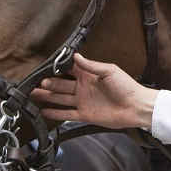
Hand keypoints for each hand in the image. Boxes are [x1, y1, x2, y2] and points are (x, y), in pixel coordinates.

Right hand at [30, 55, 156, 129]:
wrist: (136, 106)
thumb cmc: (127, 87)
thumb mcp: (109, 71)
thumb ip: (91, 65)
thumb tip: (76, 56)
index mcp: (89, 75)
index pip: (69, 71)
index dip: (57, 69)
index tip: (44, 68)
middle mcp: (84, 88)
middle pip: (61, 85)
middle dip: (48, 83)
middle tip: (35, 83)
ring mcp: (84, 102)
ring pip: (61, 99)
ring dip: (48, 97)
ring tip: (34, 94)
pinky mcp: (85, 115)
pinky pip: (67, 114)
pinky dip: (56, 113)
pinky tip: (45, 111)